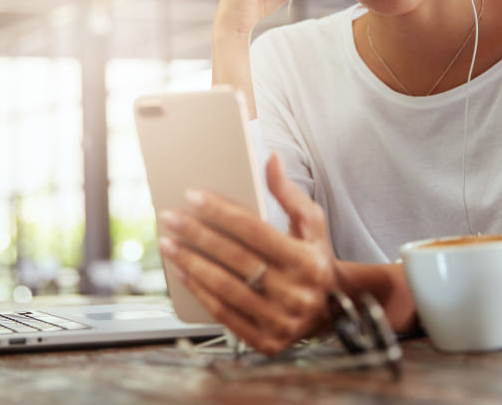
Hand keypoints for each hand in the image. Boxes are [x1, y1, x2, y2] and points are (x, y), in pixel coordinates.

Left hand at [158, 154, 335, 355]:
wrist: (333, 309)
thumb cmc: (314, 257)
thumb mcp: (311, 223)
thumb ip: (287, 192)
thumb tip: (270, 159)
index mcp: (307, 261)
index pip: (254, 231)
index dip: (221, 212)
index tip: (192, 196)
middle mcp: (296, 294)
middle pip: (235, 258)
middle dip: (196, 235)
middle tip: (169, 217)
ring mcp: (281, 322)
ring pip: (225, 287)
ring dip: (191, 263)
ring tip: (168, 243)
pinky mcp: (267, 343)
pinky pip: (224, 314)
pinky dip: (199, 291)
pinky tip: (182, 272)